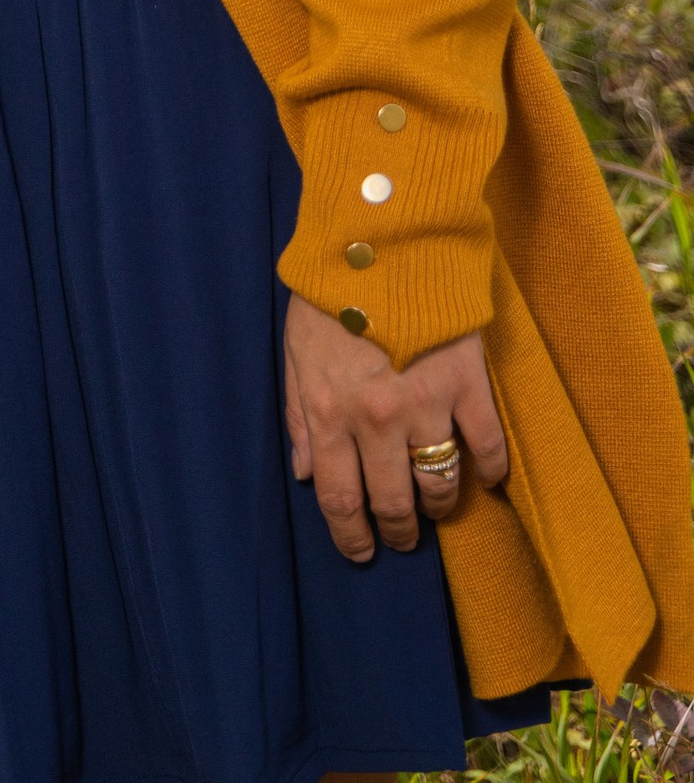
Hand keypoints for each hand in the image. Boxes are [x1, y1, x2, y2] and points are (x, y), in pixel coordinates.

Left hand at [283, 291, 507, 560]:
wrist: (381, 235)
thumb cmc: (329, 292)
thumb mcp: (297, 349)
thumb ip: (299, 414)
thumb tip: (305, 473)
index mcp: (330, 410)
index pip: (340, 497)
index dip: (351, 536)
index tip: (361, 551)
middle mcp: (377, 419)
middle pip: (392, 502)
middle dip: (398, 531)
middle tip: (403, 537)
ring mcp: (427, 403)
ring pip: (439, 483)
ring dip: (439, 507)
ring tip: (436, 508)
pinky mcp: (468, 383)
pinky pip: (488, 446)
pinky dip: (490, 470)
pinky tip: (486, 476)